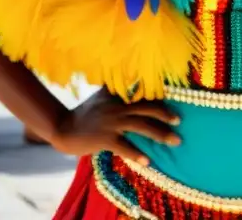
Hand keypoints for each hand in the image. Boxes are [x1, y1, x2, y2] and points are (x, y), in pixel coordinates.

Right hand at [52, 89, 179, 167]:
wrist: (63, 128)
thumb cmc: (85, 113)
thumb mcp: (101, 96)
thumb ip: (116, 88)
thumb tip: (130, 79)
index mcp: (118, 97)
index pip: (143, 96)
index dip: (160, 101)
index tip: (175, 105)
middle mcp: (117, 107)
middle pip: (147, 109)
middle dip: (165, 115)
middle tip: (179, 121)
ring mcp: (111, 123)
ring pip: (141, 126)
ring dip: (160, 134)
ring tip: (175, 141)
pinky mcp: (104, 138)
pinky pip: (125, 147)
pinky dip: (137, 154)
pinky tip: (148, 161)